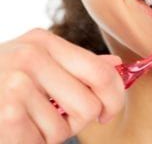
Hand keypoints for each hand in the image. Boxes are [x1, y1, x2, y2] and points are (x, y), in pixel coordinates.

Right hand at [0, 28, 125, 143]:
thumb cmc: (5, 80)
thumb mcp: (42, 63)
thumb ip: (80, 65)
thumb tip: (115, 64)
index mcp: (45, 42)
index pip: (102, 73)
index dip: (114, 97)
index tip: (107, 111)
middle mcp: (31, 56)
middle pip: (90, 104)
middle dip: (82, 120)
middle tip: (63, 118)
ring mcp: (15, 82)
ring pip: (68, 126)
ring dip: (54, 132)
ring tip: (32, 119)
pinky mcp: (6, 111)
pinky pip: (44, 138)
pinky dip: (36, 140)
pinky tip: (18, 127)